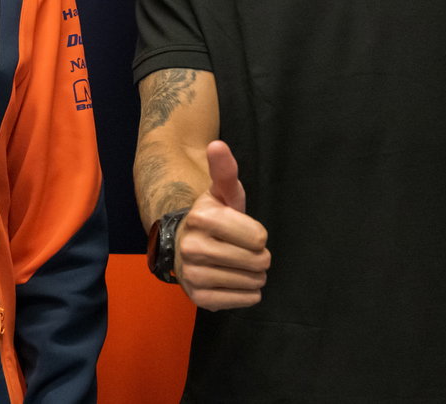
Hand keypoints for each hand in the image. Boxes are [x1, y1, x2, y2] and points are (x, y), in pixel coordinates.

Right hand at [177, 139, 269, 310]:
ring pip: (252, 282)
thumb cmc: (215, 218)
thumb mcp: (223, 194)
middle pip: (257, 261)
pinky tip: (234, 282)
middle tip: (244, 250)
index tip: (243, 231)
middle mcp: (192, 246)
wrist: (186, 245)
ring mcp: (193, 274)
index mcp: (201, 217)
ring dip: (253, 275)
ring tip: (238, 265)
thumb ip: (225, 171)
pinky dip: (247, 294)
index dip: (257, 235)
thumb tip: (217, 145)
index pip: (259, 237)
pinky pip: (243, 301)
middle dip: (259, 257)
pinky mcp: (198, 298)